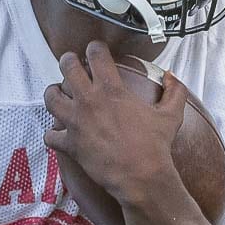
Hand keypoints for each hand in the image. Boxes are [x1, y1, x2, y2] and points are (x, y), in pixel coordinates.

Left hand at [43, 41, 185, 203]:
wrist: (142, 177)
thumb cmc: (155, 146)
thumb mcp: (171, 114)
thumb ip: (174, 91)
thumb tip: (171, 76)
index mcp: (112, 89)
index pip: (95, 54)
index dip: (94, 48)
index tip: (96, 50)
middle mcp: (89, 101)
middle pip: (67, 67)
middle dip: (68, 61)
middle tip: (72, 64)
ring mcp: (76, 122)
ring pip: (50, 97)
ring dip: (53, 93)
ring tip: (58, 93)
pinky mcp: (70, 144)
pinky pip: (50, 136)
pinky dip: (52, 134)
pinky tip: (58, 133)